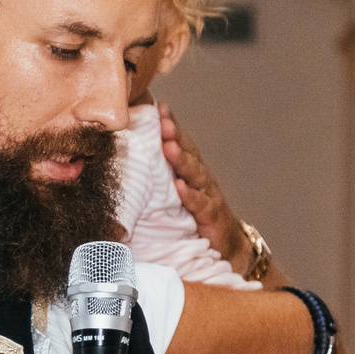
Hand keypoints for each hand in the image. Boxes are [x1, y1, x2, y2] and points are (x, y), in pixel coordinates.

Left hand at [158, 103, 248, 274]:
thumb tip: (127, 164)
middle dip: (175, 134)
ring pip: (194, 174)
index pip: (180, 142)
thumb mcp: (174, 194)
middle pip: (188, 152)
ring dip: (181, 160)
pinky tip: (180, 187)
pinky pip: (200, 204)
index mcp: (190, 169)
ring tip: (168, 146)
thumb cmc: (195, 216)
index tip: (158, 107)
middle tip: (162, 120)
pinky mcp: (211, 216)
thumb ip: (158, 178)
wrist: (227, 246)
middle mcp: (200, 177)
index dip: (171, 124)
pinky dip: (190, 195)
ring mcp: (208, 195)